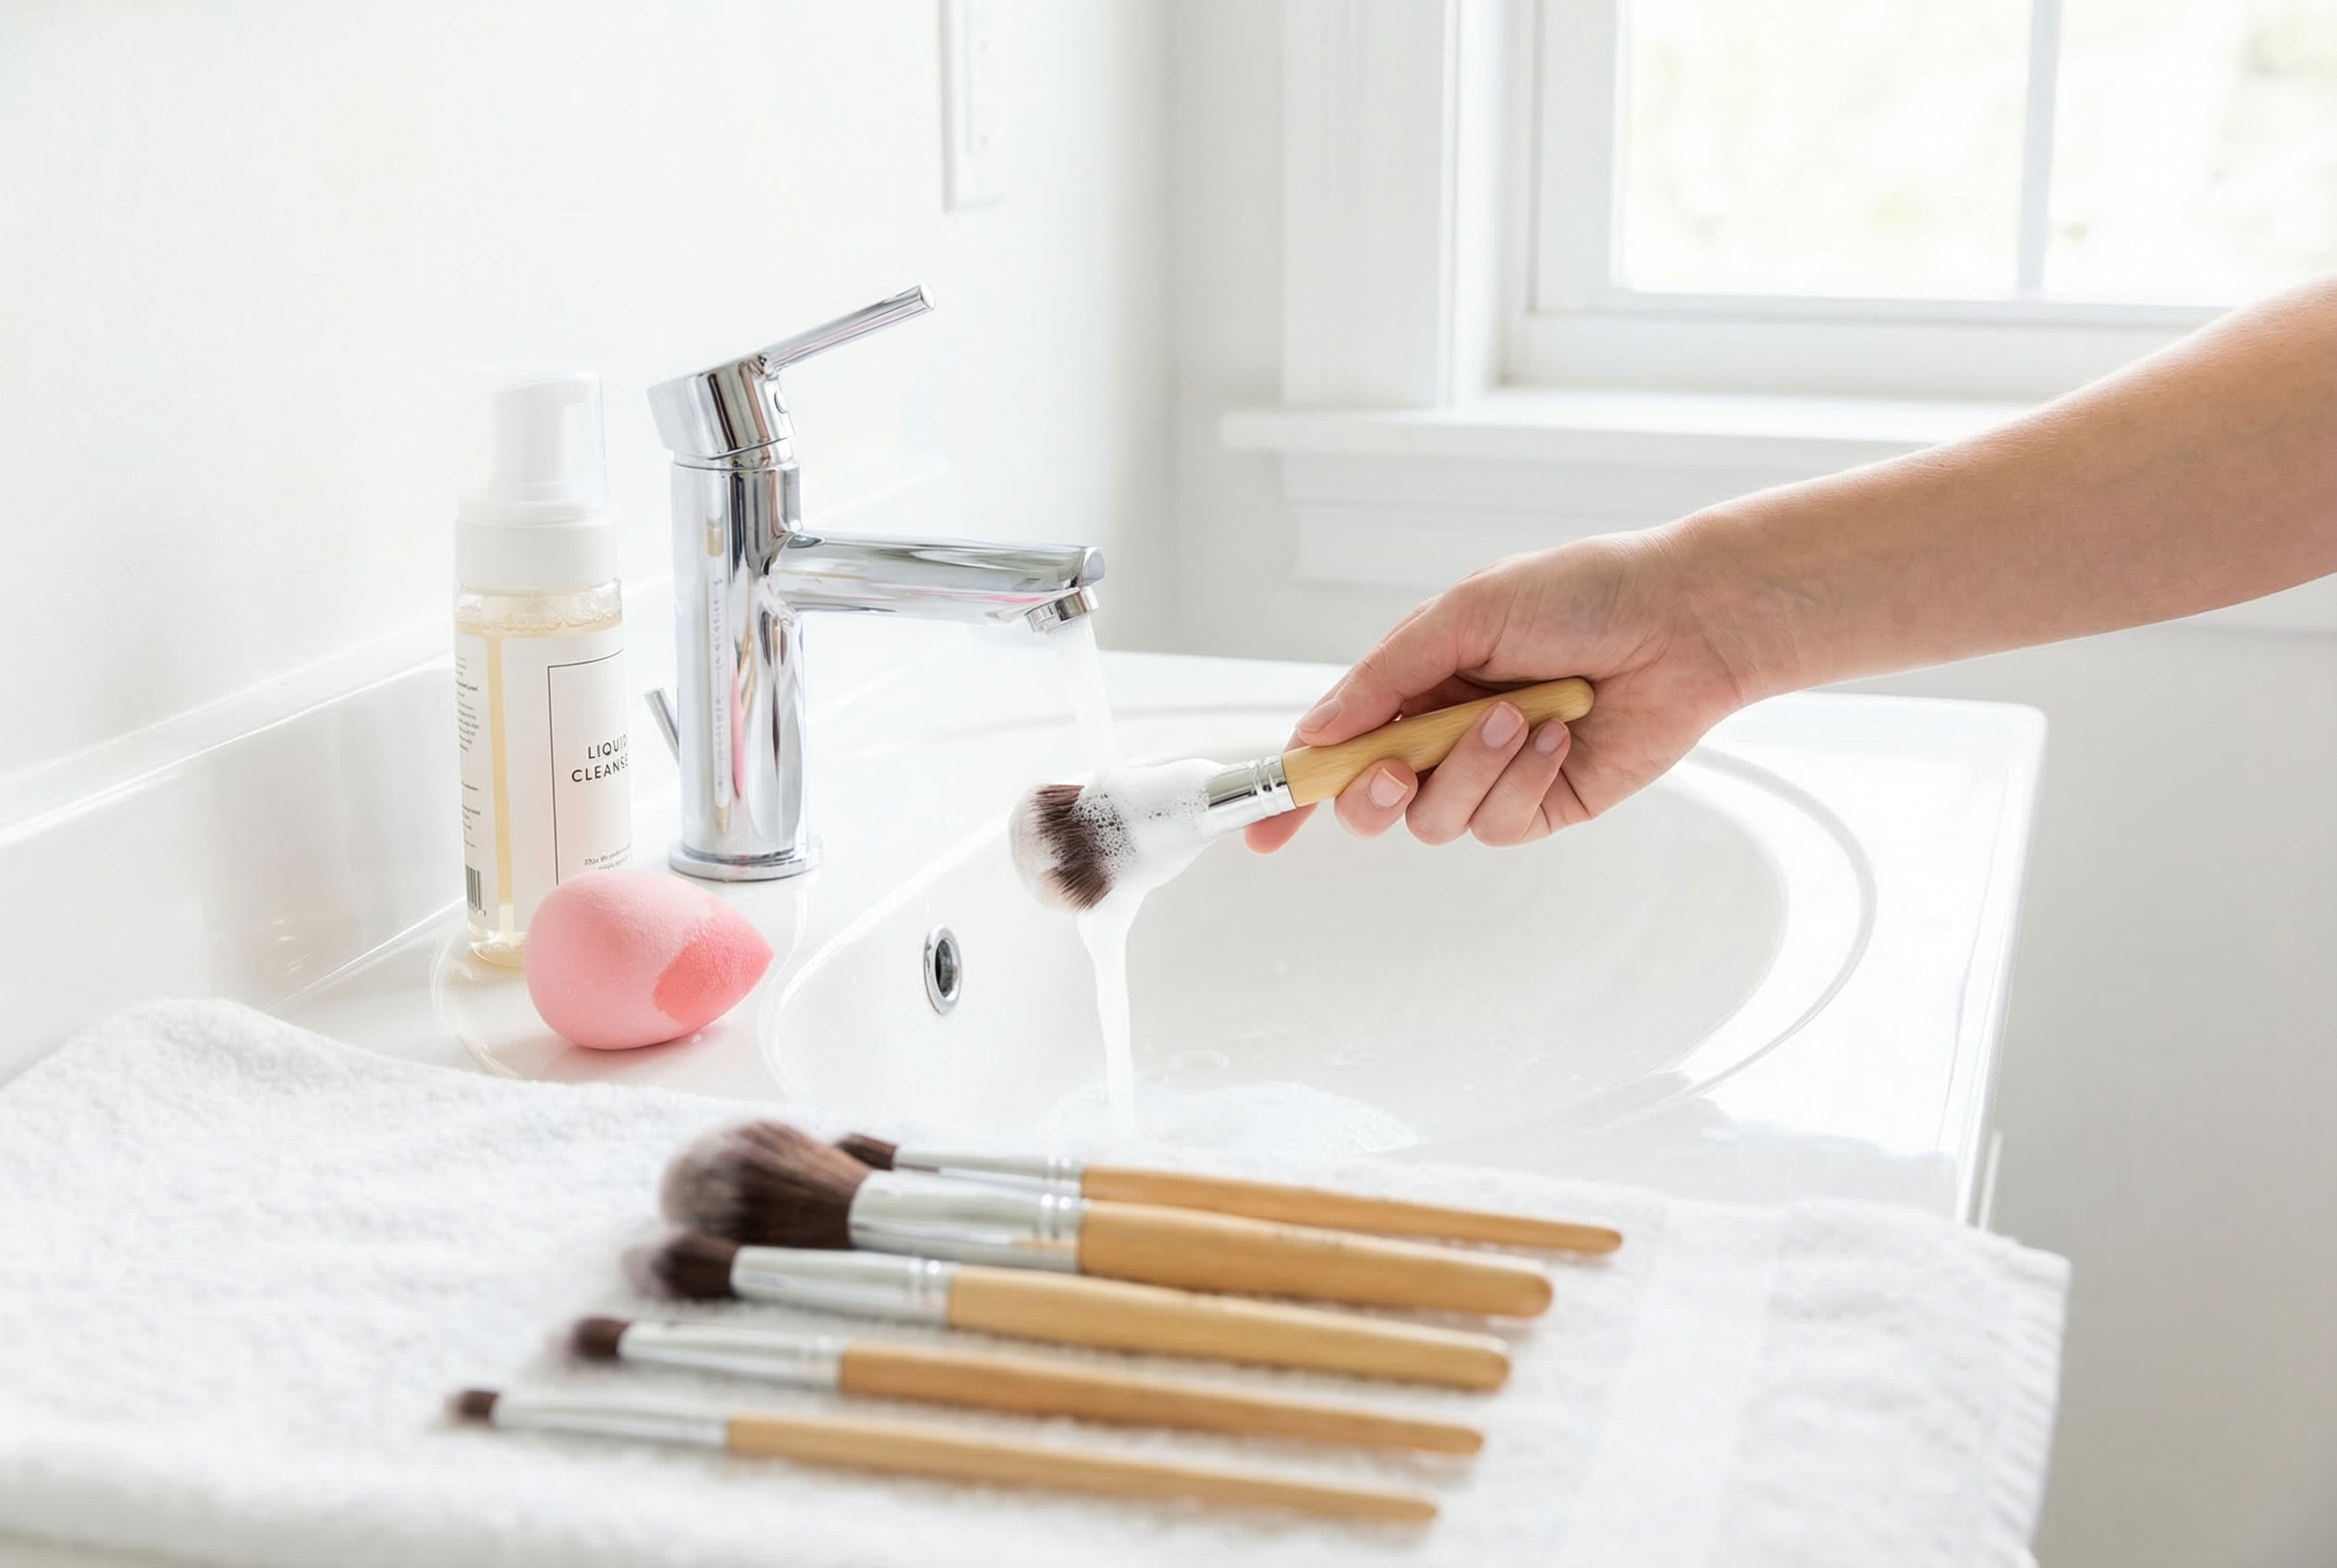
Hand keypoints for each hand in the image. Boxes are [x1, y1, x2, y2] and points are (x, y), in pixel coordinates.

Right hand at [1245, 529, 1754, 851]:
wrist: (1681, 622)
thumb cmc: (1579, 594)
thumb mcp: (1462, 615)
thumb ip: (1382, 678)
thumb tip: (1316, 733)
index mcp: (1413, 684)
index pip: (1335, 745)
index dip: (1296, 788)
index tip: (1264, 827)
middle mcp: (1443, 736)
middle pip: (1369, 801)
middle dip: (1371, 792)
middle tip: (1395, 766)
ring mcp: (1490, 776)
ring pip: (1434, 818)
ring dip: (1470, 766)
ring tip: (1522, 713)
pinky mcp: (1540, 806)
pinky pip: (1499, 822)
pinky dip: (1523, 777)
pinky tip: (1559, 732)